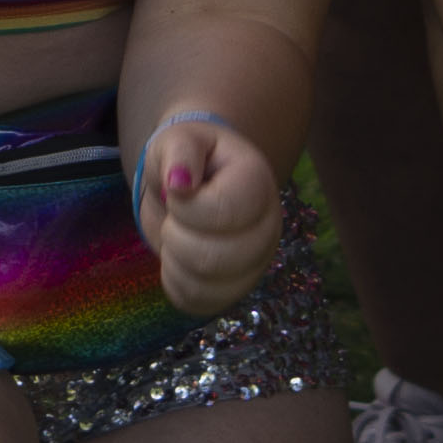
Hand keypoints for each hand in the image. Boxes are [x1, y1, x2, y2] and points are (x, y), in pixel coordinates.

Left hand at [134, 107, 286, 314]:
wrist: (194, 184)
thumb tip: (178, 183)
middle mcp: (268, 228)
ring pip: (206, 285)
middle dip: (177, 235)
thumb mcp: (179, 140)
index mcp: (259, 185)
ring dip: (174, 259)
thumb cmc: (190, 158)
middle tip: (175, 215)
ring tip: (178, 235)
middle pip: (214, 257)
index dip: (186, 206)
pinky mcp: (235, 289)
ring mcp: (255, 264)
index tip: (178, 190)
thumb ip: (179, 152)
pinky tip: (179, 258)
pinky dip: (175, 282)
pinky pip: (197, 302)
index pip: (224, 212)